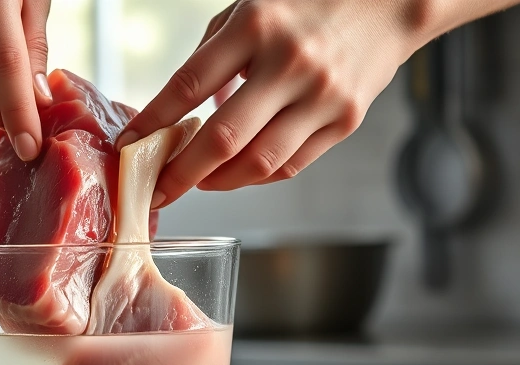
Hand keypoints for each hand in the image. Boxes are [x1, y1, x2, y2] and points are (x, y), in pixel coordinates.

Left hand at [115, 0, 419, 207]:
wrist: (389, 3)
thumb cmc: (308, 3)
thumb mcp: (249, 7)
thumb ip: (212, 53)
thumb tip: (174, 108)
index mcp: (255, 26)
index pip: (188, 86)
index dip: (154, 122)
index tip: (130, 145)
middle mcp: (288, 63)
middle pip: (222, 139)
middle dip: (181, 174)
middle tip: (157, 191)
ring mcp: (321, 96)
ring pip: (257, 163)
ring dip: (218, 182)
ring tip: (197, 181)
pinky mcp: (344, 121)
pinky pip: (290, 165)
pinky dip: (256, 176)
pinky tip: (238, 172)